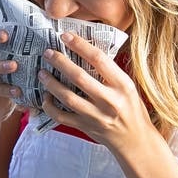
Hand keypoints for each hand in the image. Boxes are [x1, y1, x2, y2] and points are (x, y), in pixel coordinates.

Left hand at [38, 32, 154, 152]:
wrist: (135, 140)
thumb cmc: (132, 109)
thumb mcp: (129, 87)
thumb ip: (111, 73)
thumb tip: (86, 51)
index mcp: (122, 85)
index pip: (99, 59)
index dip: (80, 45)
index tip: (66, 36)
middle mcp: (109, 100)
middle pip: (79, 77)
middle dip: (60, 62)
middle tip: (48, 53)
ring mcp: (96, 116)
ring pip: (67, 97)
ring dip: (51, 83)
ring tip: (42, 73)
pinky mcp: (86, 127)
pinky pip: (61, 116)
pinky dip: (50, 106)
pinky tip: (46, 97)